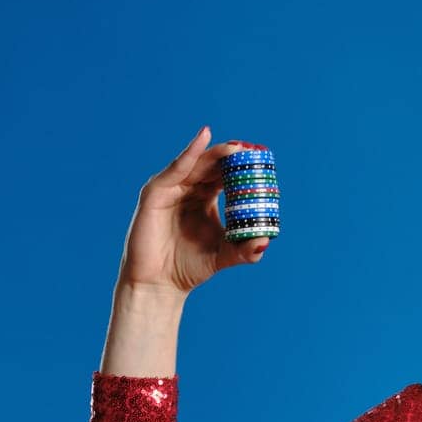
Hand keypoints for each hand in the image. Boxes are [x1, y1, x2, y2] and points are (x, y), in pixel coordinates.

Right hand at [117, 126, 272, 296]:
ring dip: (217, 153)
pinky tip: (204, 139)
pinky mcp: (155, 192)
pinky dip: (190, 153)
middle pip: (213, 165)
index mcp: (205, 198)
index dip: (243, 166)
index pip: (226, 175)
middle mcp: (188, 190)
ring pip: (197, 163)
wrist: (160, 283)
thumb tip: (266, 240)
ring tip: (238, 147)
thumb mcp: (225, 255)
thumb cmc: (190, 267)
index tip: (263, 159)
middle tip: (255, 149)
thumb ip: (246, 250)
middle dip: (233, 155)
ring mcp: (171, 189)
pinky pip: (176, 169)